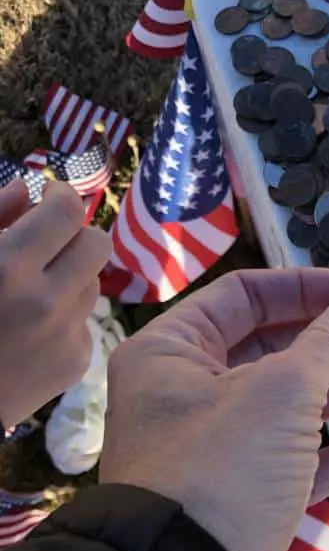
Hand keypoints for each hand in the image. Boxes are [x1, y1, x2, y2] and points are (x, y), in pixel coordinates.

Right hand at [0, 179, 111, 426]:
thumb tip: (25, 189)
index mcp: (8, 267)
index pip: (68, 211)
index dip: (60, 197)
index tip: (48, 199)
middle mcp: (45, 300)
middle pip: (97, 243)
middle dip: (74, 236)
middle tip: (48, 243)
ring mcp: (65, 335)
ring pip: (91, 283)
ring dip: (69, 278)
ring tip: (30, 292)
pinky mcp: (76, 362)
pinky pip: (83, 322)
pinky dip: (63, 319)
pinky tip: (29, 332)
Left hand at [100, 269, 328, 550]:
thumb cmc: (224, 466)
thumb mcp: (281, 392)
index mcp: (172, 352)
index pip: (243, 297)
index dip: (306, 288)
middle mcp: (185, 394)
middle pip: (270, 349)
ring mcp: (214, 448)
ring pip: (287, 405)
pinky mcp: (242, 495)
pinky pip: (296, 461)